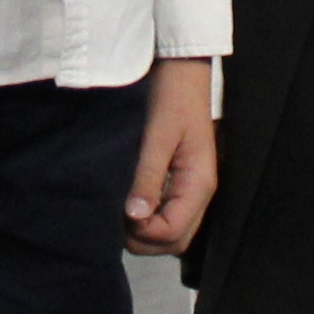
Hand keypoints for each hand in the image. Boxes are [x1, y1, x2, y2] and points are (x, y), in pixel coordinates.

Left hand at [126, 57, 219, 254]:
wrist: (181, 73)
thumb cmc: (171, 99)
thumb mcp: (157, 136)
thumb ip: (148, 176)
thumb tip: (134, 217)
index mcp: (199, 185)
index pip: (174, 232)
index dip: (144, 232)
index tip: (119, 214)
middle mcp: (199, 194)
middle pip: (174, 240)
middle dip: (143, 238)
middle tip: (115, 217)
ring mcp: (189, 190)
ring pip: (170, 232)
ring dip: (144, 231)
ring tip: (118, 210)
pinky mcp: (179, 184)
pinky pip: (166, 215)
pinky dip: (147, 218)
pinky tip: (127, 202)